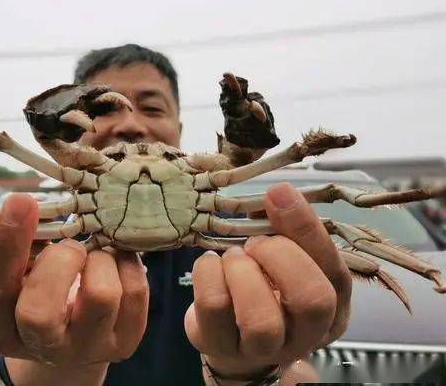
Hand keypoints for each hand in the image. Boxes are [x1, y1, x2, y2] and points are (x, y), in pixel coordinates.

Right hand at [0, 193, 148, 367]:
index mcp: (4, 329)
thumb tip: (27, 204)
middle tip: (70, 247)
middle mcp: (42, 349)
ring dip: (99, 258)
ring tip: (93, 255)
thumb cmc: (42, 290)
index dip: (6, 243)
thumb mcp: (23, 272)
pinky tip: (113, 262)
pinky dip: (125, 262)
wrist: (77, 336)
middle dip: (60, 260)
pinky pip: (134, 290)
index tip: (21, 201)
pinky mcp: (125, 341)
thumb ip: (22, 245)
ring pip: (101, 295)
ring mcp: (88, 349)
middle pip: (39, 312)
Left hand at [184, 183, 351, 377]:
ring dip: (242, 271)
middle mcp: (306, 336)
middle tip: (255, 243)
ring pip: (260, 317)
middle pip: (312, 299)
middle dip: (278, 254)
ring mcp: (263, 350)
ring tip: (233, 258)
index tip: (279, 194)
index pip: (336, 272)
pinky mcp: (221, 347)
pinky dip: (208, 272)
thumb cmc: (265, 288)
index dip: (307, 229)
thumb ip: (286, 230)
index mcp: (333, 309)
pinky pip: (214, 306)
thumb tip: (279, 194)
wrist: (231, 338)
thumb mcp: (284, 259)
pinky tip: (211, 265)